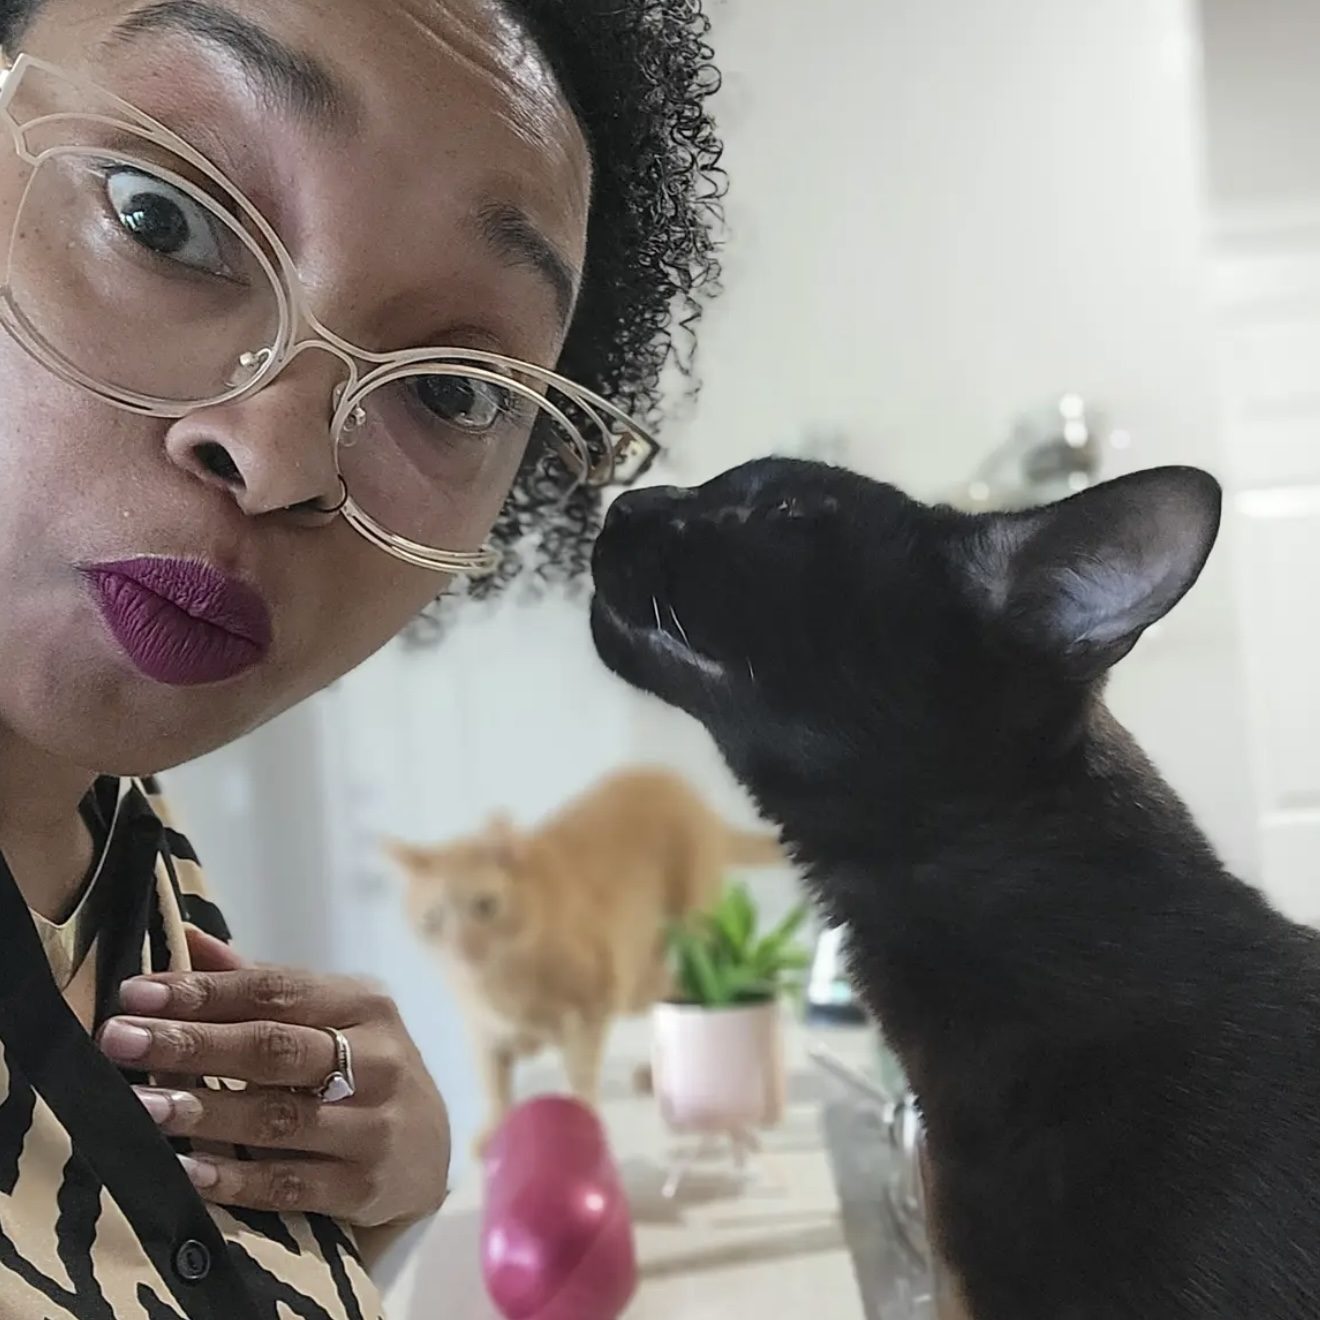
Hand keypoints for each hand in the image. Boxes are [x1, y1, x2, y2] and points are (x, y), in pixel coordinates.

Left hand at [98, 927, 450, 1228]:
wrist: (428, 1150)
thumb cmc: (360, 1069)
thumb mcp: (329, 1017)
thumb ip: (260, 985)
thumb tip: (188, 939)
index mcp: (365, 1004)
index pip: (276, 990)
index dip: (204, 992)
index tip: (135, 995)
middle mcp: (379, 1058)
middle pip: (275, 1047)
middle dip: (192, 1043)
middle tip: (119, 1041)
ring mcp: (375, 1124)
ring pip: (280, 1117)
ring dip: (205, 1111)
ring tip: (140, 1107)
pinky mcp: (366, 1186)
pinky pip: (290, 1184)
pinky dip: (235, 1179)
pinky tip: (185, 1170)